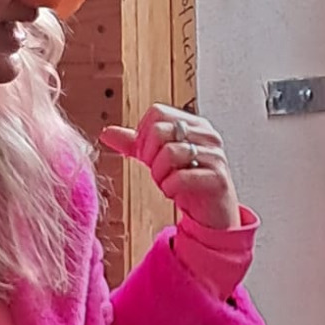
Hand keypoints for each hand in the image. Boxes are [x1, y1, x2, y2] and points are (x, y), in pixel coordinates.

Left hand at [100, 104, 241, 230]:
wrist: (212, 212)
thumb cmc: (187, 182)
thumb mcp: (157, 159)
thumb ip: (134, 144)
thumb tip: (107, 132)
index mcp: (194, 123)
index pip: (157, 112)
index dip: (143, 134)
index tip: (148, 154)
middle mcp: (206, 135)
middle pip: (160, 130)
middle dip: (149, 156)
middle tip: (157, 171)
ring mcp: (214, 155)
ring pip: (169, 152)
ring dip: (159, 174)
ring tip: (166, 182)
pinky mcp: (217, 178)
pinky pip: (180, 177)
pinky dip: (169, 188)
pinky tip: (173, 192)